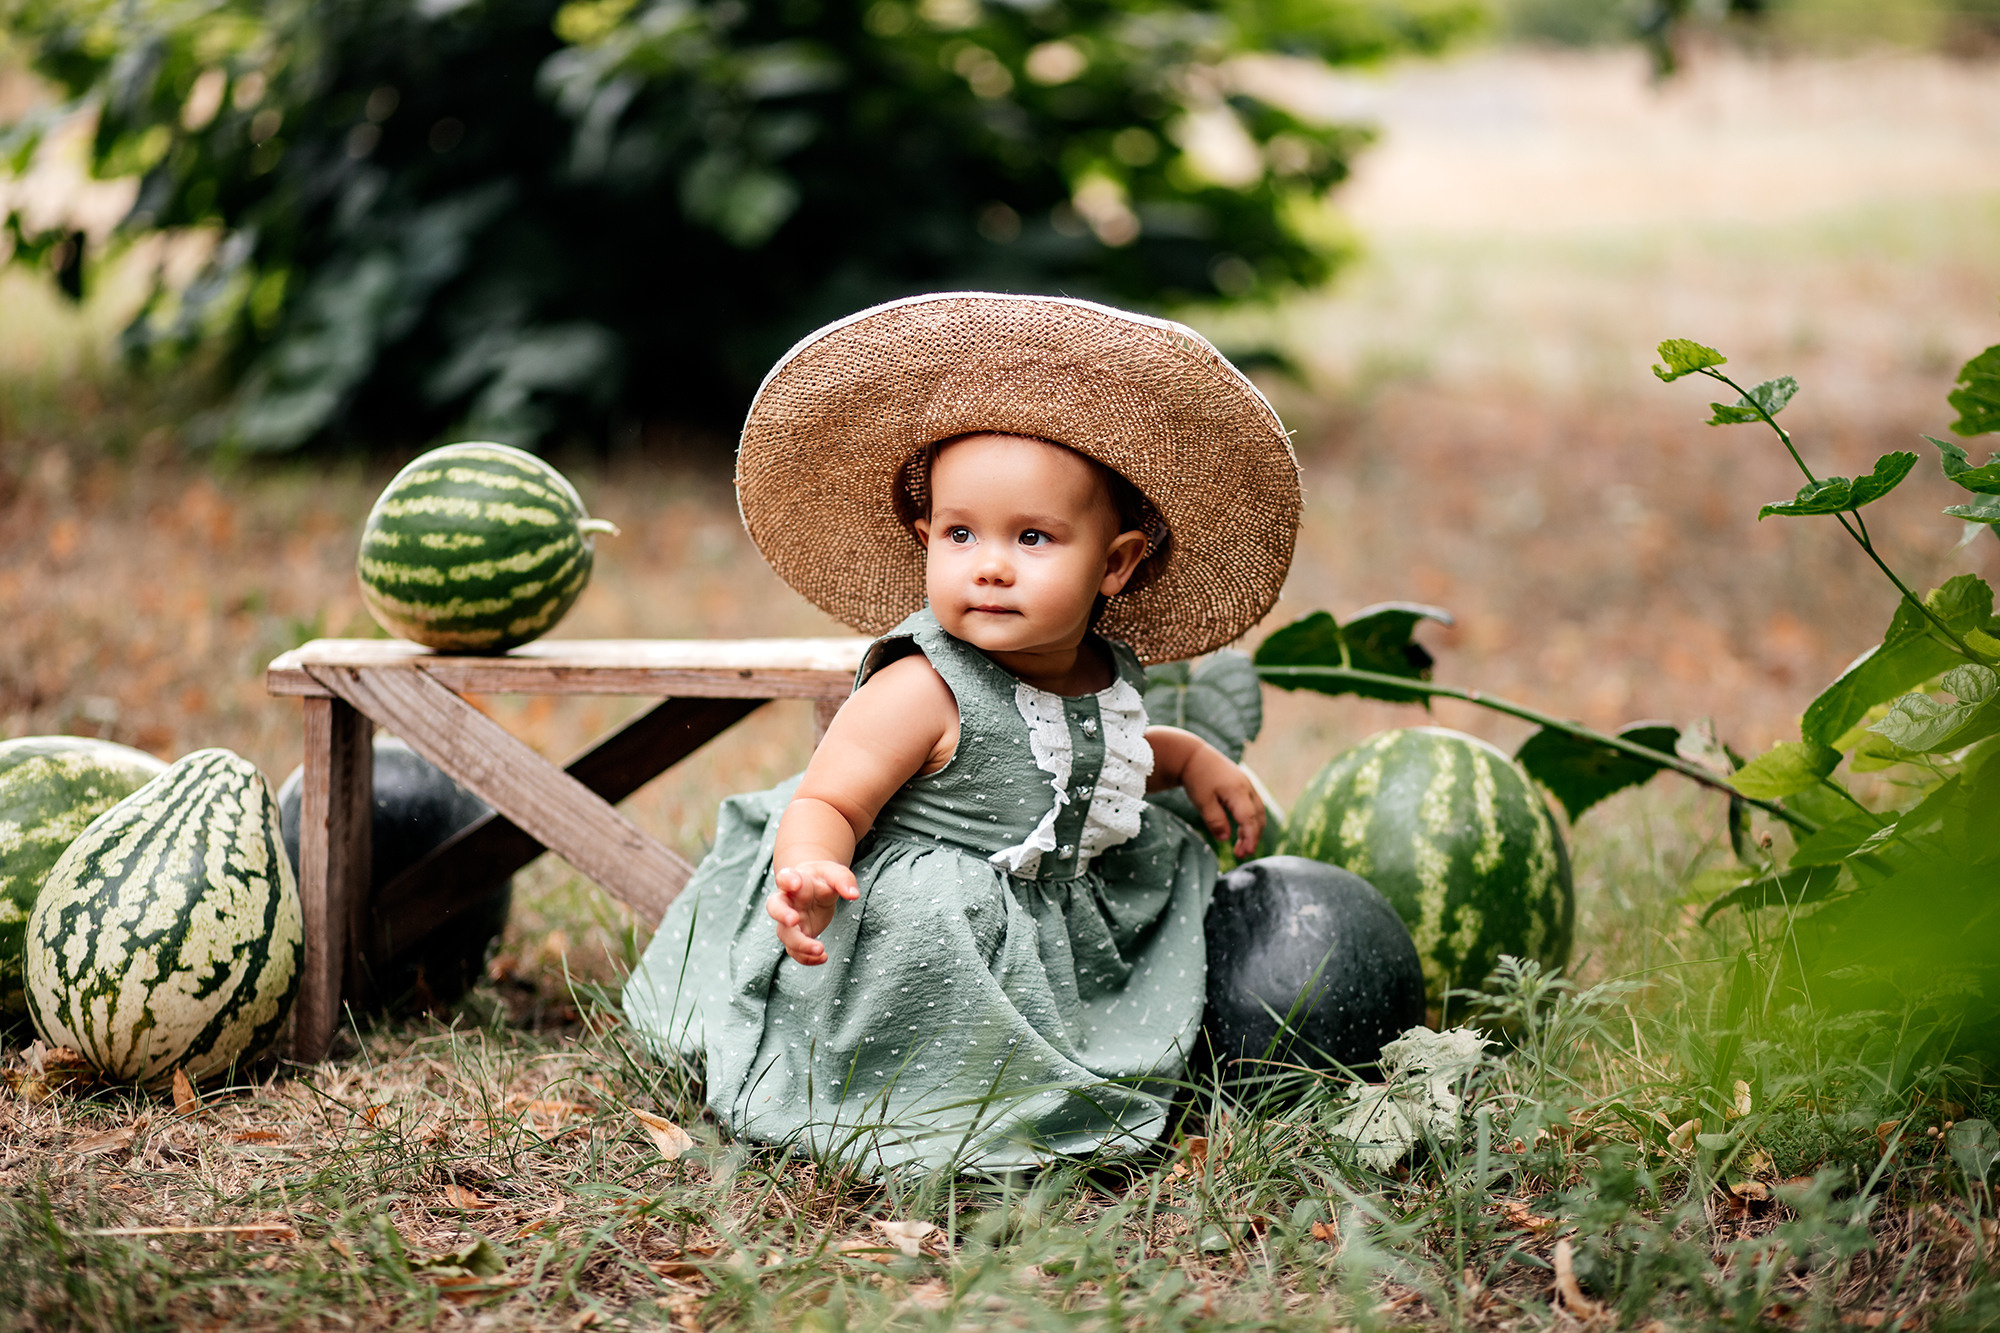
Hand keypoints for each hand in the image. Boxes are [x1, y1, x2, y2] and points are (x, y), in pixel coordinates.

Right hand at [766, 859, 858, 965]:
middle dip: (781, 914)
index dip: (787, 880)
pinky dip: (807, 958)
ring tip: (820, 948)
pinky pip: (795, 951)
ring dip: (800, 944)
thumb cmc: (824, 879)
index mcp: (794, 880)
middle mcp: (787, 901)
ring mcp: (789, 921)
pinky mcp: (796, 936)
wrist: (818, 888)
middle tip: (793, 920)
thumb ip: (844, 881)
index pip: (785, 877)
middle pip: (774, 907)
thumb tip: (853, 895)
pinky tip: (823, 957)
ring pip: (785, 934)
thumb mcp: (836, 874)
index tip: (796, 884)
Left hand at [1179, 744, 1265, 858]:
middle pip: (1257, 817)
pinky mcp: (1244, 788)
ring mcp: (1248, 786)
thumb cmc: (1197, 778)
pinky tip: (1241, 833)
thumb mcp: (1202, 801)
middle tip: (1241, 854)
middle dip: (1252, 837)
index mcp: (1237, 790)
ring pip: (1257, 813)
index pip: (1249, 818)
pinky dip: (1250, 822)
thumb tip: (1225, 838)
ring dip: (1252, 831)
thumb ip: (1215, 820)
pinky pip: (1253, 807)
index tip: (1247, 852)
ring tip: (1241, 848)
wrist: (1194, 756)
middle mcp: (1247, 788)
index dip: (1250, 837)